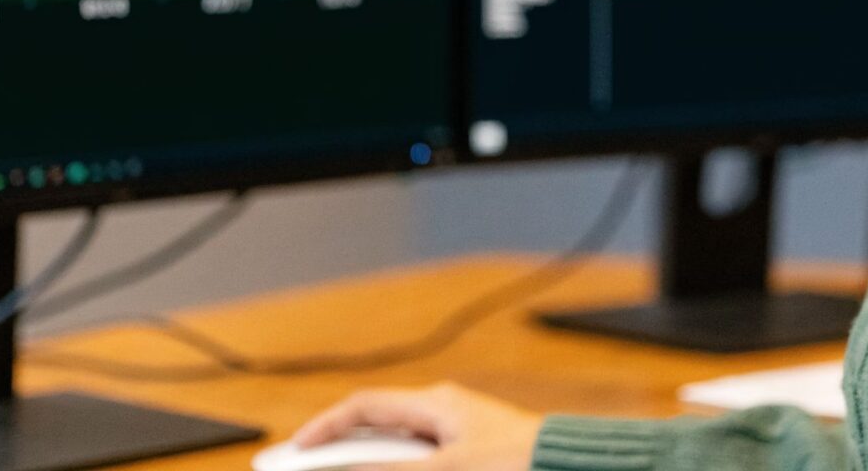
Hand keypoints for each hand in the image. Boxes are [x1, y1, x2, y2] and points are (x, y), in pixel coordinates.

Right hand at [290, 382, 545, 470]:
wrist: (572, 466)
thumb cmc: (518, 461)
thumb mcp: (445, 469)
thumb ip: (389, 469)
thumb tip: (343, 466)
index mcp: (436, 403)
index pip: (364, 407)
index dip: (324, 427)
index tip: (296, 452)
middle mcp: (445, 414)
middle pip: (378, 430)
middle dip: (343, 451)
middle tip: (310, 468)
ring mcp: (460, 436)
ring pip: (401, 451)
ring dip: (372, 464)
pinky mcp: (474, 457)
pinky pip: (426, 462)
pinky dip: (401, 468)